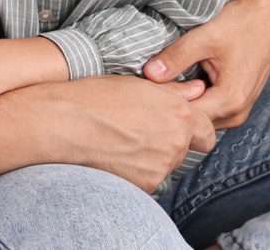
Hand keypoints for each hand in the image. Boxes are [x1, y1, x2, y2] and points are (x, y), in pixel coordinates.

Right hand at [49, 75, 216, 192]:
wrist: (62, 124)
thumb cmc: (95, 97)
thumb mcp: (137, 84)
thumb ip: (175, 91)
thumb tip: (197, 90)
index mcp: (179, 114)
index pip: (207, 130)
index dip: (195, 126)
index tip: (179, 123)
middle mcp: (175, 142)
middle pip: (187, 148)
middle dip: (172, 140)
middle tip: (143, 129)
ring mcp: (160, 167)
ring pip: (166, 164)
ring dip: (153, 155)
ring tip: (123, 139)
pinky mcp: (144, 185)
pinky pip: (149, 177)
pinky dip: (138, 169)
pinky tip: (116, 153)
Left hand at [142, 0, 269, 128]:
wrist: (267, 15)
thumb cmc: (241, 22)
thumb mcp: (206, 36)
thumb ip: (177, 56)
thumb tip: (149, 74)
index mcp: (231, 100)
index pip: (187, 117)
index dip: (163, 105)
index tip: (142, 91)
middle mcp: (237, 113)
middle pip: (193, 121)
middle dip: (169, 107)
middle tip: (144, 89)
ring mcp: (238, 111)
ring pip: (199, 118)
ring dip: (180, 105)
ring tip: (158, 86)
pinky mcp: (235, 103)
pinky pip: (207, 109)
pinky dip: (191, 100)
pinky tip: (175, 84)